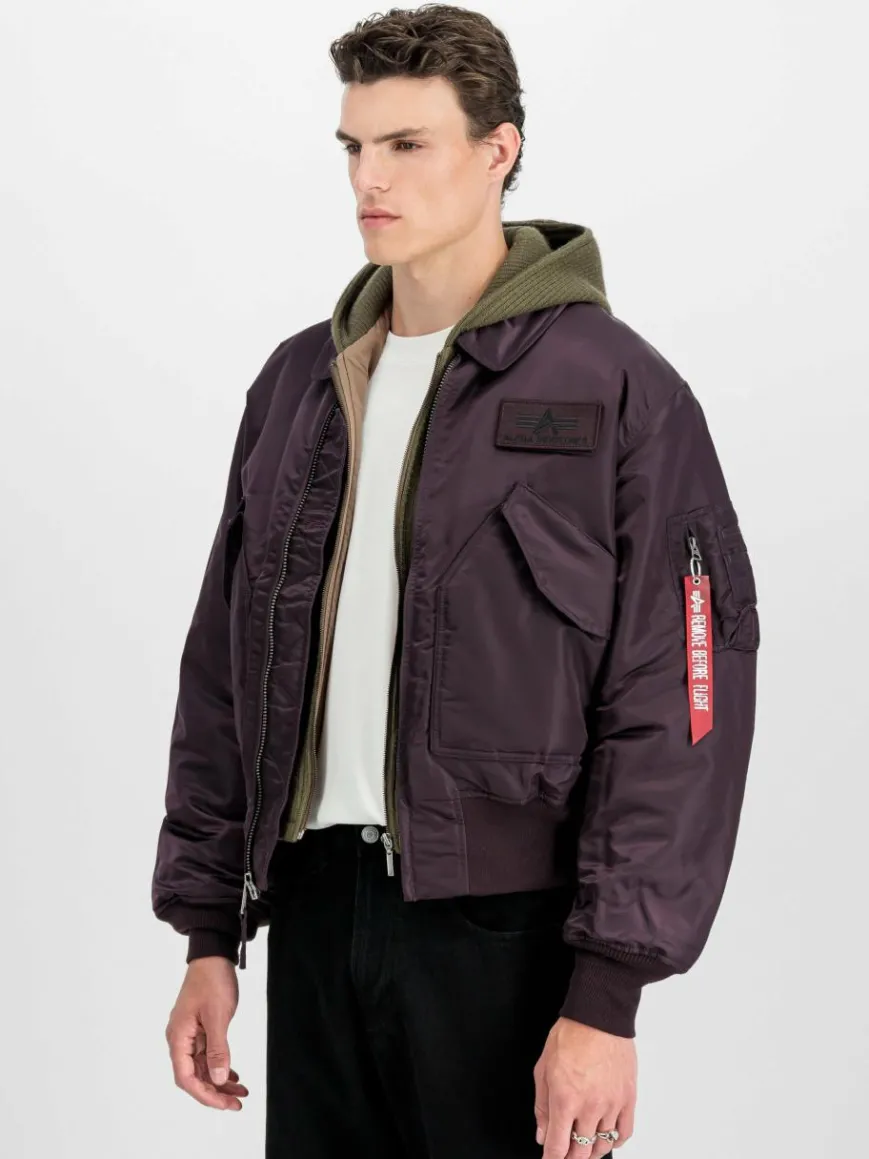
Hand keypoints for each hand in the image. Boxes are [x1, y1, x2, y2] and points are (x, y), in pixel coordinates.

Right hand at [165, 956, 248, 1110]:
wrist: (213, 955)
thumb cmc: (212, 981)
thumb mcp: (217, 1016)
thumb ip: (218, 1048)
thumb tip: (217, 1079)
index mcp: (178, 1037)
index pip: (186, 1077)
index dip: (205, 1094)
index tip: (225, 1104)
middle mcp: (179, 1039)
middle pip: (194, 1076)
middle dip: (215, 1092)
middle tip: (238, 1103)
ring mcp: (189, 1034)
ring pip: (202, 1067)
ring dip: (220, 1081)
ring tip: (241, 1093)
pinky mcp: (199, 1029)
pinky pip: (207, 1055)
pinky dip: (220, 1065)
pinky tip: (234, 1075)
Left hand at [533, 1016, 635, 1156]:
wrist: (599, 1016)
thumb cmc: (570, 1036)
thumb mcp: (542, 1068)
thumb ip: (542, 1106)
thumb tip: (543, 1134)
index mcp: (565, 1100)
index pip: (558, 1147)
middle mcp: (590, 1107)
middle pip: (581, 1152)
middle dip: (571, 1157)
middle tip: (566, 1151)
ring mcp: (612, 1105)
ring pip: (603, 1146)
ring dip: (591, 1150)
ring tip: (584, 1144)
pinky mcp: (628, 1098)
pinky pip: (625, 1133)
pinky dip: (615, 1142)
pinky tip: (606, 1138)